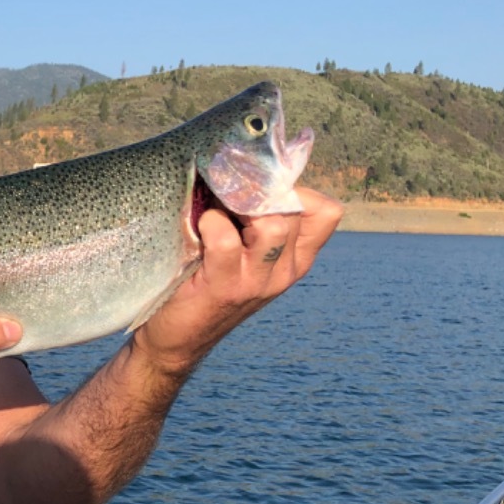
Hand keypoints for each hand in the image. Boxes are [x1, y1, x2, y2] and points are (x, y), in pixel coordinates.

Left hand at [133, 187, 342, 374]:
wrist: (176, 338)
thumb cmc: (204, 281)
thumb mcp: (243, 251)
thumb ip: (256, 218)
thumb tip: (243, 165)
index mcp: (296, 257)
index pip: (327, 210)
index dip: (295, 188)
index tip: (259, 188)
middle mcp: (285, 270)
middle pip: (294, 210)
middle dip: (259, 191)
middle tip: (227, 193)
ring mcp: (258, 282)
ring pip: (273, 224)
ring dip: (239, 208)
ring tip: (215, 212)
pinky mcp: (225, 288)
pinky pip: (225, 241)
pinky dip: (209, 225)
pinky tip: (197, 231)